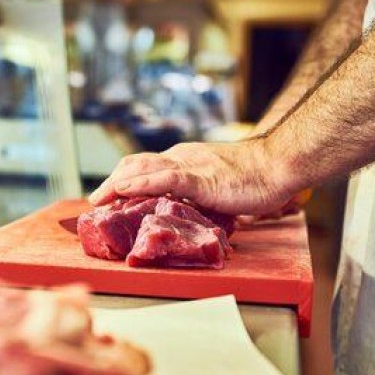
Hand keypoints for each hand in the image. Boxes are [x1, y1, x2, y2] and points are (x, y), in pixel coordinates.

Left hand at [88, 139, 293, 215]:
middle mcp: (181, 159)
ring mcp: (190, 167)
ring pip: (144, 169)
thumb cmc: (255, 180)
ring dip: (117, 183)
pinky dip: (141, 184)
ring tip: (99, 197)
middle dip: (112, 182)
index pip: (146, 166)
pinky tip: (125, 190)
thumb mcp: (219, 188)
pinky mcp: (200, 178)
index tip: (108, 194)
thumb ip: (201, 197)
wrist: (278, 166)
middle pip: (136, 165)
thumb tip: (191, 215)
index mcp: (185, 161)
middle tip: (96, 200)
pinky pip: (165, 179)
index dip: (124, 178)